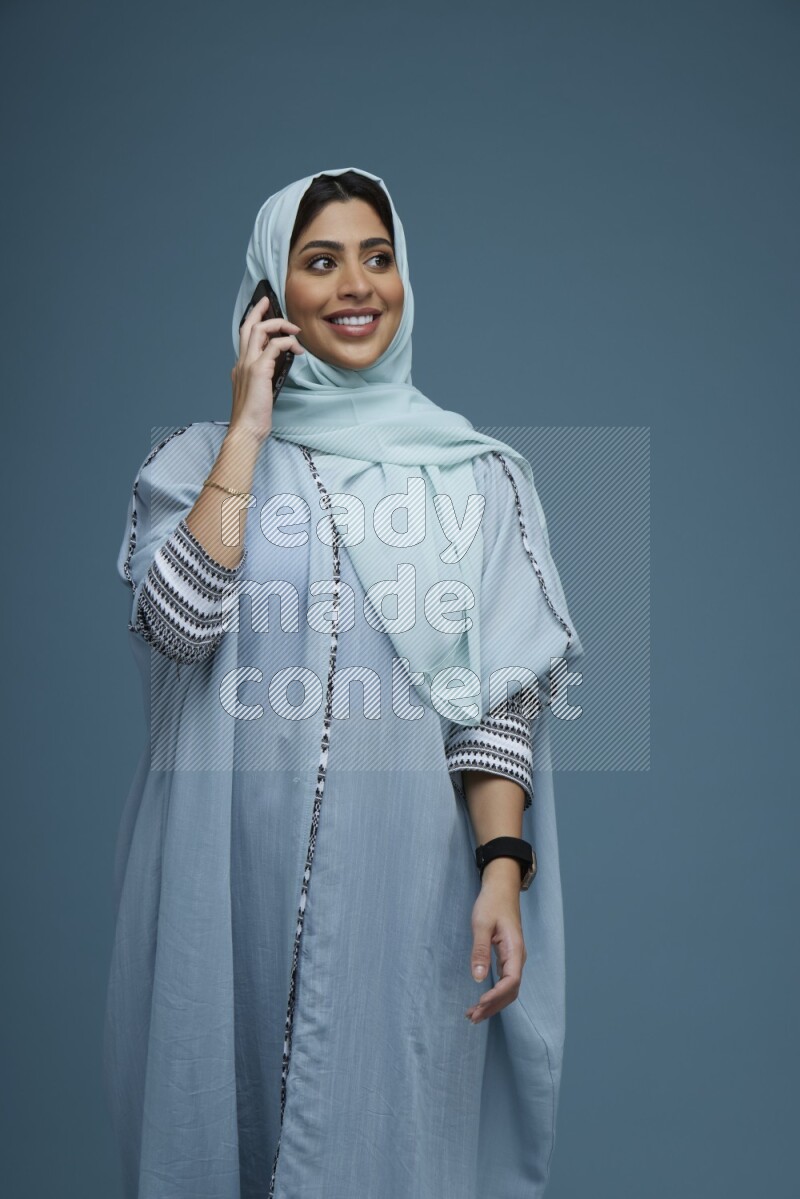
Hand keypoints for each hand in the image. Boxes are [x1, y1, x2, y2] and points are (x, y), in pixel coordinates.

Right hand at [229, 295, 304, 443]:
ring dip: (278, 324)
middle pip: (248, 326)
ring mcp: (248, 365)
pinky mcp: (259, 370)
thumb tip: (278, 366)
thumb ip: (265, 376)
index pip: (245, 337)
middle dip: (259, 310)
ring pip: (259, 330)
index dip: (253, 321)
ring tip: (294, 330)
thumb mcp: (260, 391)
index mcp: (240, 366)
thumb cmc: (254, 416)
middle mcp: (242, 362)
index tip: (264, 311)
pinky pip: (275, 346)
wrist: (246, 429)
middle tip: (270, 301)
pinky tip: (297, 349)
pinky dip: (288, 342)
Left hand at [465, 863, 526, 1023]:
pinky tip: (480, 1001)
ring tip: (473, 1015)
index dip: (496, 996)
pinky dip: (493, 994)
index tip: (479, 1003)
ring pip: (508, 990)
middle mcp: (518, 958)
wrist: (501, 888)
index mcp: (515, 950)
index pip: (511, 981)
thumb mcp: (481, 924)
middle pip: (510, 991)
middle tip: (472, 1017)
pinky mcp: (507, 958)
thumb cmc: (492, 903)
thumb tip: (478, 978)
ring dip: (493, 1004)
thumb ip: (480, 950)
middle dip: (493, 1006)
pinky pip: (504, 982)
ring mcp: (513, 959)